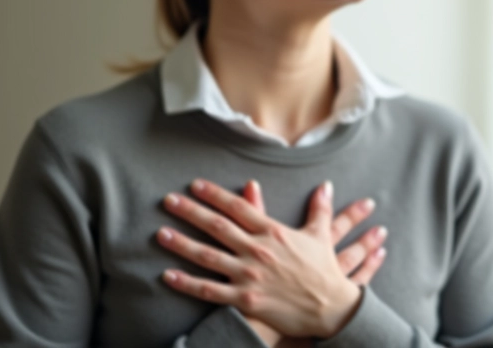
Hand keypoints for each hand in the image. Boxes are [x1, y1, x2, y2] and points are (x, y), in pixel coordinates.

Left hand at [157, 179, 387, 339]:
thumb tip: (326, 185)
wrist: (331, 308)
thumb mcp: (321, 235)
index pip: (238, 207)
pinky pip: (210, 291)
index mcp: (273, 232)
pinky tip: (168, 275)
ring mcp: (249, 275)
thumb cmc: (324, 271)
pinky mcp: (246, 299)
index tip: (195, 184)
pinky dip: (187, 283)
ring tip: (161, 233)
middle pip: (217, 226)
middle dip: (190, 211)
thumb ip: (320, 208)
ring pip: (208, 256)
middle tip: (168, 200)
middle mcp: (257, 250)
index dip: (215, 194)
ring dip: (182, 244)